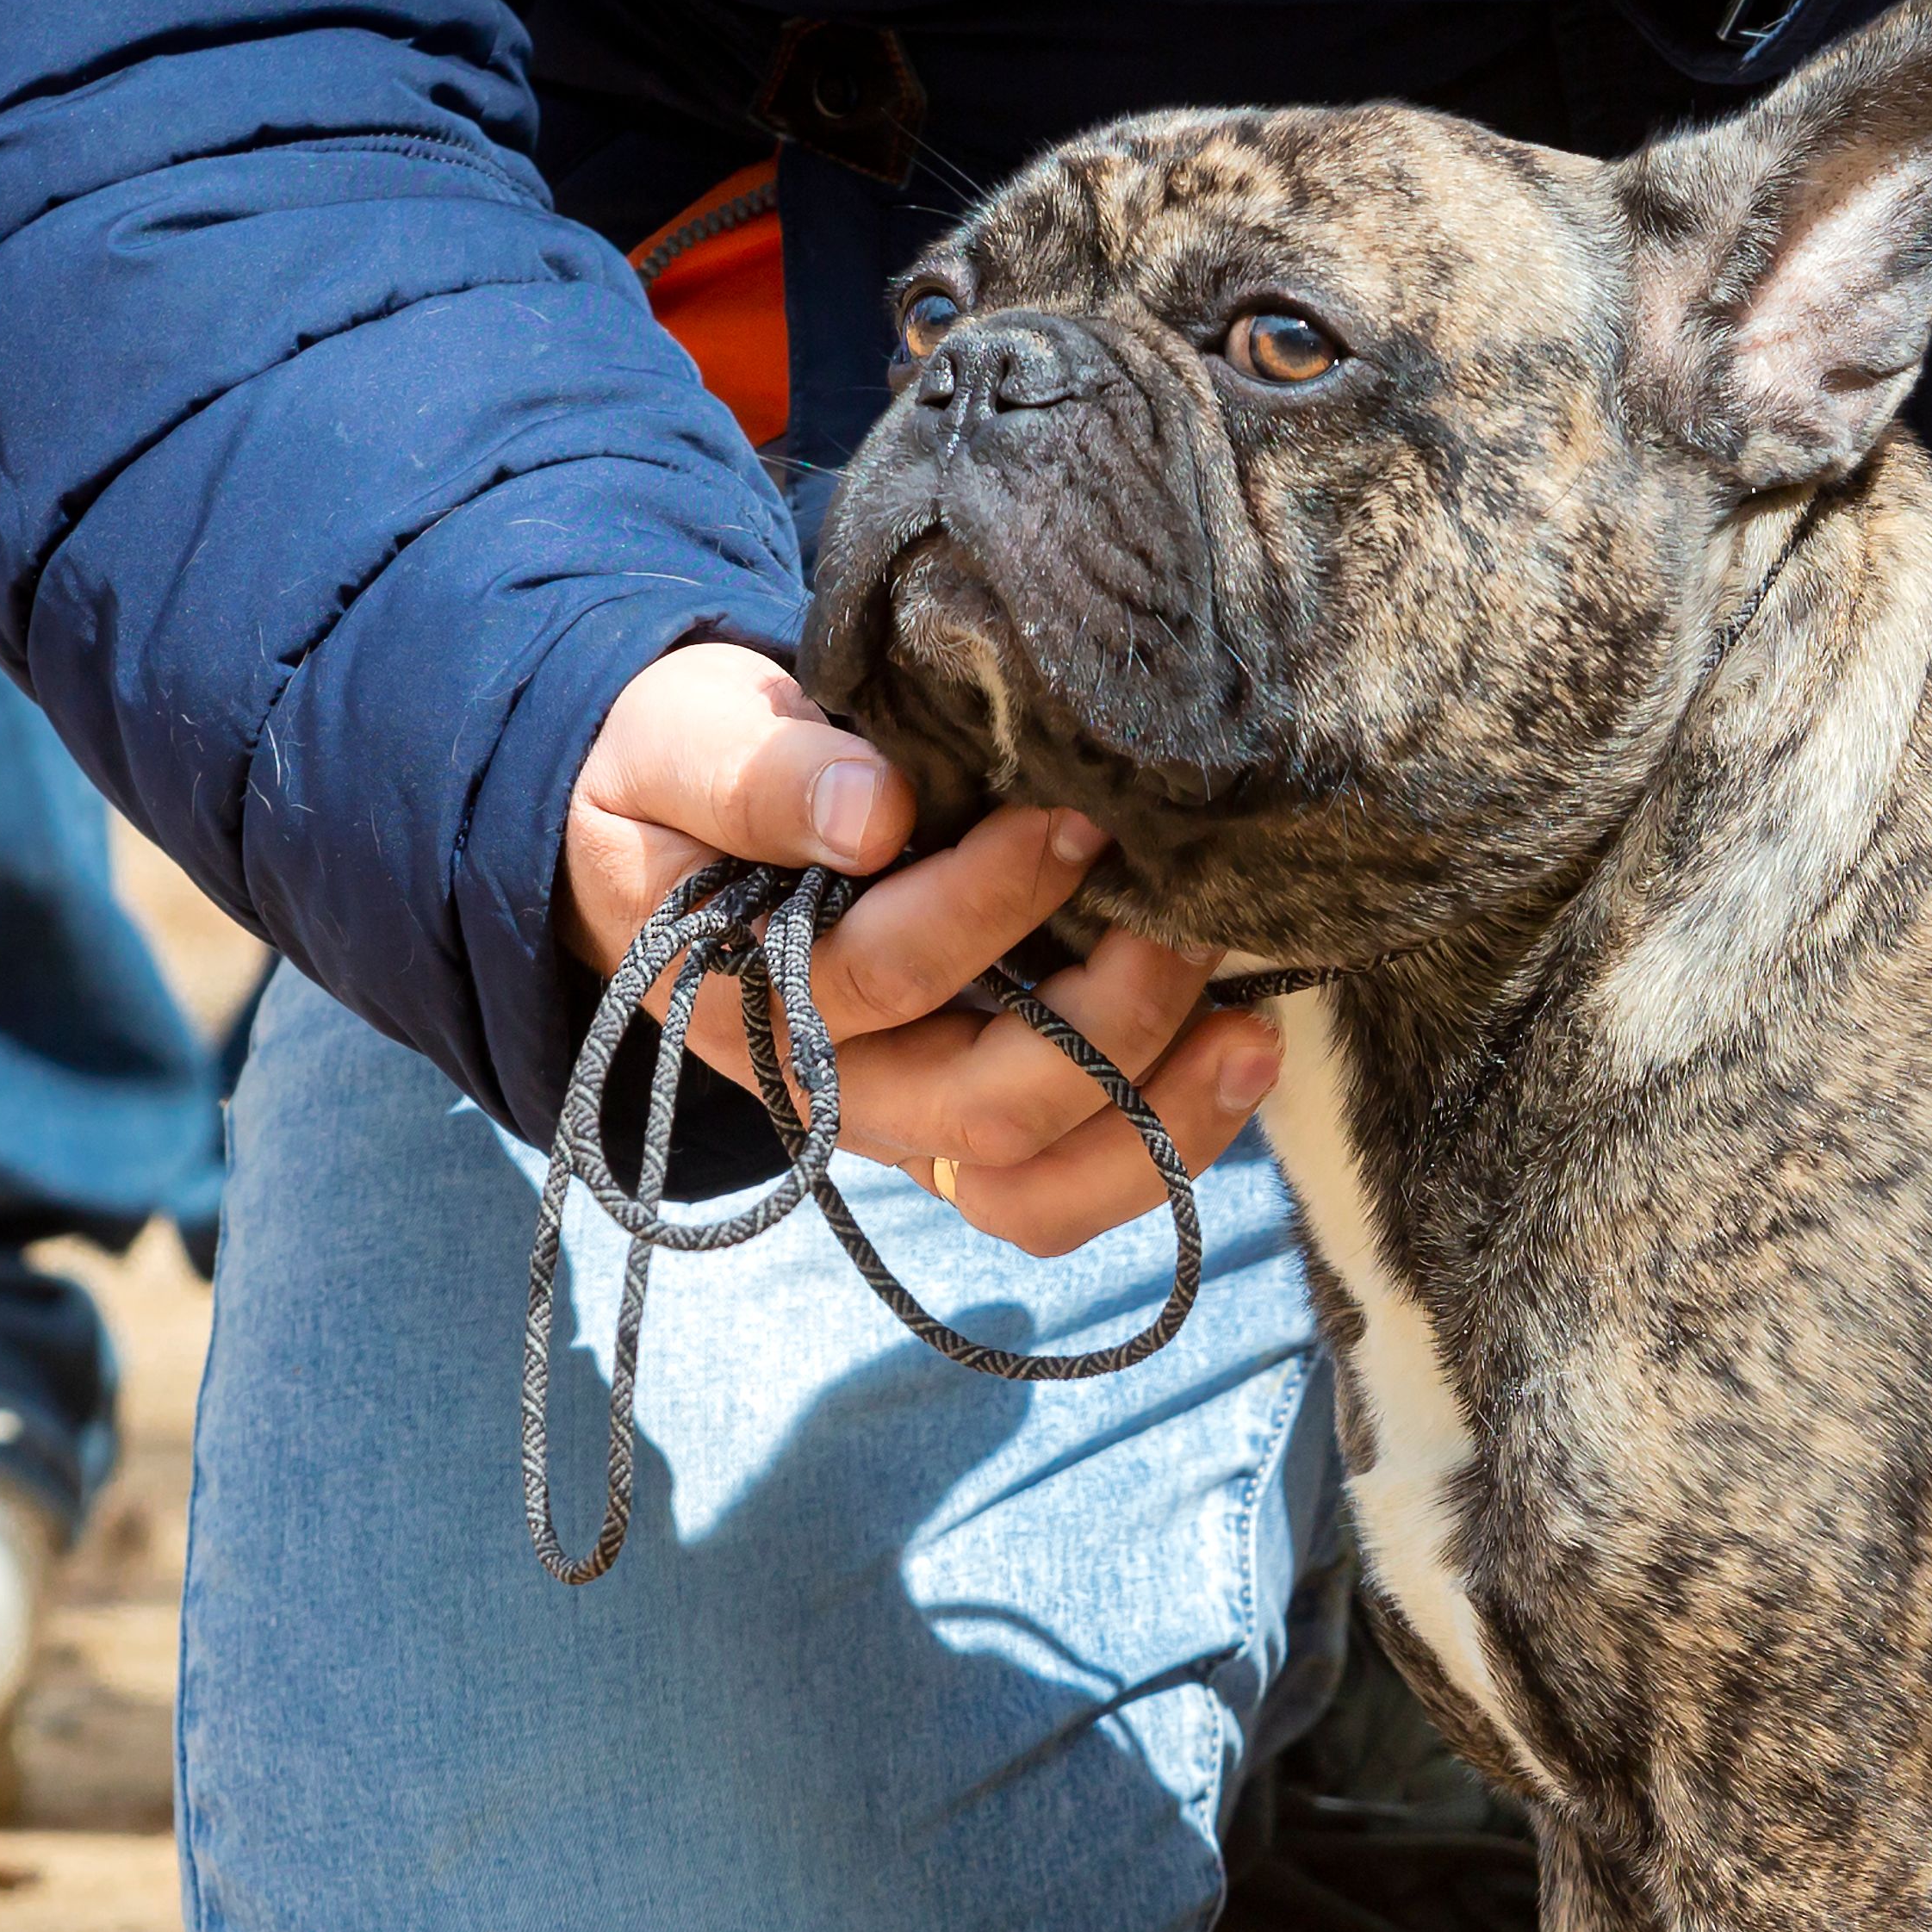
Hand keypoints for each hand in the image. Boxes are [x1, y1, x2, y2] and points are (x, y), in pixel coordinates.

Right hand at [557, 640, 1276, 1252]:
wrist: (682, 836)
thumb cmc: (692, 777)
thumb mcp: (685, 742)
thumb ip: (758, 774)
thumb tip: (872, 811)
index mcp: (748, 997)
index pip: (885, 977)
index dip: (988, 906)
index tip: (1075, 815)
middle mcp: (834, 1089)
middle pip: (984, 1111)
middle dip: (1110, 1017)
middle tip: (1187, 912)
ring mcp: (910, 1125)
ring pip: (1035, 1189)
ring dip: (1156, 1118)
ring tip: (1248, 1026)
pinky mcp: (975, 1128)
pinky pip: (1068, 1189)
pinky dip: (1165, 1143)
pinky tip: (1242, 1056)